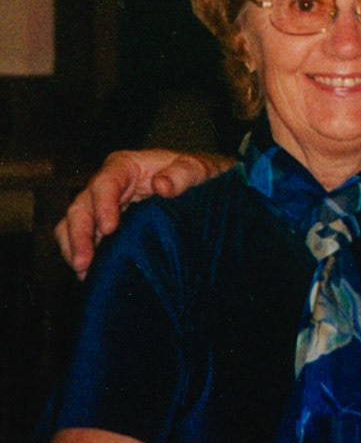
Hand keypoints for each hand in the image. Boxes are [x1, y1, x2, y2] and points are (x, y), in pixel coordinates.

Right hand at [54, 150, 233, 278]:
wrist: (204, 190)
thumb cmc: (198, 175)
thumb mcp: (198, 170)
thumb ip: (183, 174)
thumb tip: (162, 185)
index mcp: (126, 166)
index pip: (106, 182)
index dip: (103, 205)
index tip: (110, 229)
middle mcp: (109, 185)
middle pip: (82, 206)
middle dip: (79, 234)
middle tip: (83, 262)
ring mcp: (105, 207)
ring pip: (75, 224)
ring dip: (74, 248)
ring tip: (83, 273)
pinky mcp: (107, 227)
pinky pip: (86, 239)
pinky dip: (84, 255)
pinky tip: (91, 276)